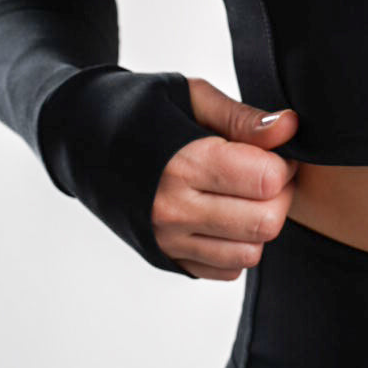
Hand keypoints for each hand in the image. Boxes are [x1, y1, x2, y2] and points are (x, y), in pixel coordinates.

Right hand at [151, 77, 299, 280]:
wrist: (77, 138)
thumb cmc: (138, 109)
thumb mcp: (191, 96)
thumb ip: (244, 118)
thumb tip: (290, 128)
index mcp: (183, 164)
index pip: (266, 180)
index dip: (282, 162)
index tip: (272, 150)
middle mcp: (173, 210)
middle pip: (265, 222)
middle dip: (279, 195)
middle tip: (264, 172)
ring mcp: (167, 241)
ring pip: (249, 252)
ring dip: (258, 224)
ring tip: (242, 194)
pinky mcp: (165, 259)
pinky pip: (226, 271)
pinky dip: (235, 246)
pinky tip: (223, 215)